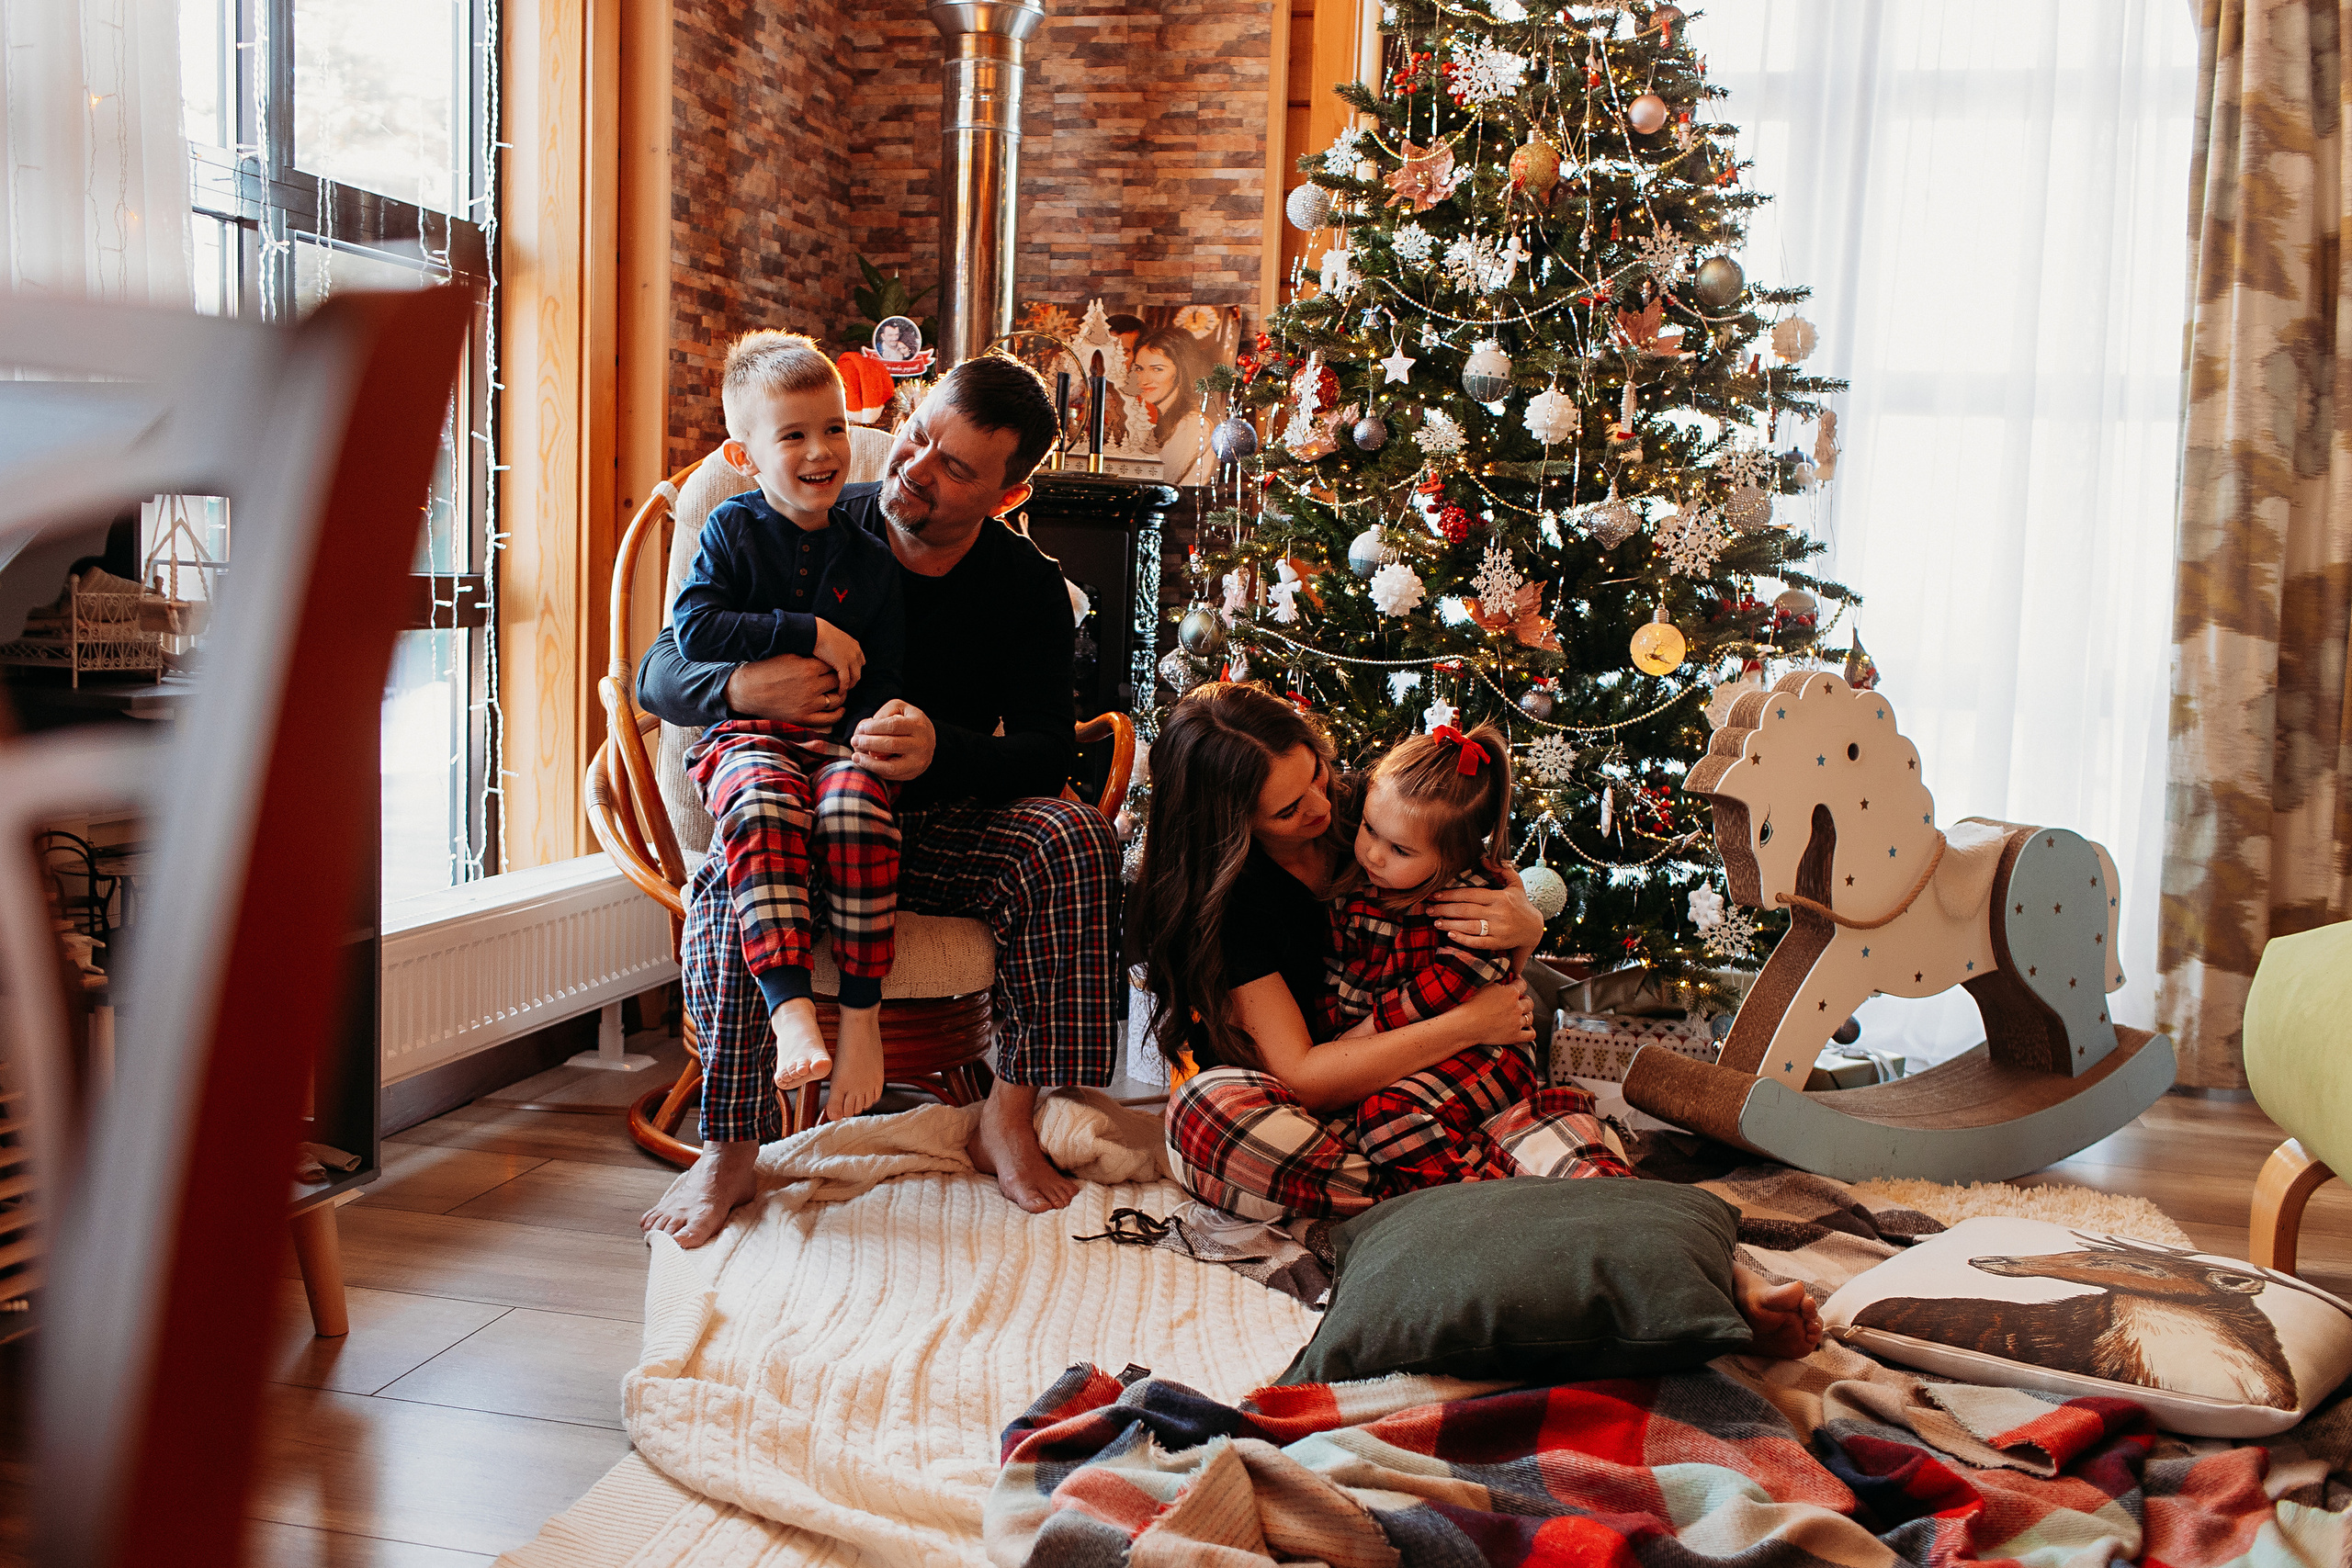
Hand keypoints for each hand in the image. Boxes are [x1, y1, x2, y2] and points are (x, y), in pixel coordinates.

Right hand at [723, 653, 841, 727]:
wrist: (747, 690)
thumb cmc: (766, 670)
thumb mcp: (789, 656)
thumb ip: (809, 657)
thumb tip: (825, 656)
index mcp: (809, 668)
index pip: (834, 666)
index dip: (836, 666)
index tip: (835, 666)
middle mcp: (812, 686)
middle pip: (837, 682)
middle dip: (839, 679)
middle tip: (839, 679)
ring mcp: (809, 704)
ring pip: (836, 699)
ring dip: (841, 695)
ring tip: (840, 692)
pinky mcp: (803, 718)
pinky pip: (829, 718)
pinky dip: (838, 713)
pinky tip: (840, 708)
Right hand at [810, 617, 865, 691]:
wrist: (815, 631)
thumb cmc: (819, 634)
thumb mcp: (835, 639)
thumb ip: (838, 648)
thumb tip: (833, 655)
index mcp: (855, 645)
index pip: (860, 662)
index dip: (854, 670)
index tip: (847, 676)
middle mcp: (856, 652)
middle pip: (859, 671)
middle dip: (853, 679)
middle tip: (845, 686)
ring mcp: (851, 659)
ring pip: (855, 677)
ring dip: (849, 685)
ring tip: (842, 691)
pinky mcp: (843, 665)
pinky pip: (846, 680)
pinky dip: (843, 687)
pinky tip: (839, 692)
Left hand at [851, 699, 935, 782]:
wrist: (928, 739)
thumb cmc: (908, 721)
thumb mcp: (899, 708)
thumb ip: (884, 713)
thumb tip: (869, 731)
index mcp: (918, 725)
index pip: (893, 726)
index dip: (874, 727)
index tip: (861, 728)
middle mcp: (921, 744)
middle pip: (891, 745)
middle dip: (868, 743)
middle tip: (854, 741)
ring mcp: (918, 762)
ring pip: (891, 767)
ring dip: (869, 762)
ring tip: (855, 756)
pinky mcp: (913, 774)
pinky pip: (891, 776)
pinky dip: (875, 770)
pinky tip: (865, 763)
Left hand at [1429, 876, 1543, 951]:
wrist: (1535, 928)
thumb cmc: (1521, 903)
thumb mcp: (1515, 883)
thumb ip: (1502, 869)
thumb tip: (1484, 858)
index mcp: (1500, 897)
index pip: (1470, 894)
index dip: (1451, 894)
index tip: (1435, 895)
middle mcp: (1499, 913)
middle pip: (1466, 910)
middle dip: (1445, 909)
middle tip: (1429, 909)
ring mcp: (1499, 930)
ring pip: (1470, 927)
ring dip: (1450, 924)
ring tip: (1435, 922)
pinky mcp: (1499, 943)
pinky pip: (1478, 942)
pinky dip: (1463, 939)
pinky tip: (1450, 935)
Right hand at [1451, 979, 1536, 1047]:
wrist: (1468, 1024)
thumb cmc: (1474, 1004)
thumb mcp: (1487, 987)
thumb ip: (1499, 983)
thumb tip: (1506, 981)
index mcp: (1511, 993)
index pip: (1522, 984)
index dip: (1520, 981)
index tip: (1517, 980)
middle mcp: (1517, 1007)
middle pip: (1529, 1002)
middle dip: (1525, 1000)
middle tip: (1519, 1000)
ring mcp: (1517, 1023)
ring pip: (1530, 1018)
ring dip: (1527, 1015)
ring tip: (1522, 1014)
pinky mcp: (1514, 1036)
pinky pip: (1530, 1035)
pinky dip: (1530, 1031)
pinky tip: (1525, 1028)